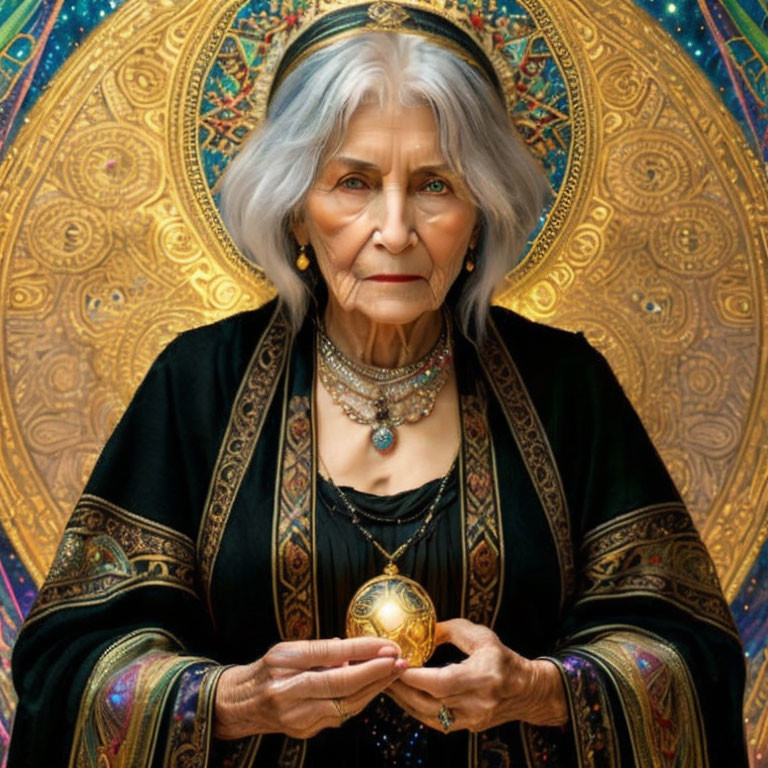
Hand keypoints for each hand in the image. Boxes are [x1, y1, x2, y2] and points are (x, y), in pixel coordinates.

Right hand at [214, 637, 407, 738]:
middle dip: (374, 672)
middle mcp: (288, 691)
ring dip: (373, 688)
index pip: (329, 654)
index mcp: (284, 662)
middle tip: (398, 660)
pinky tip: (373, 688)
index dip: (361, 650)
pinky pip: (339, 716)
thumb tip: (355, 651)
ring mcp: (295, 716)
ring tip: (394, 672)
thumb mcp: (288, 649)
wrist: (239, 704)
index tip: (387, 644)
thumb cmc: (268, 669)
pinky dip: (358, 701)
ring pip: (344, 704)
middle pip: (340, 684)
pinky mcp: (303, 732)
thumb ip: (321, 650)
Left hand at [386, 619, 567, 732]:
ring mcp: (472, 719)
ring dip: (404, 701)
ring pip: (429, 716)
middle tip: (380, 673)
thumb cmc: (503, 658)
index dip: (415, 676)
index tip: (394, 663)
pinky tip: (403, 697)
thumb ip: (452, 630)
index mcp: (484, 677)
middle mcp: (478, 702)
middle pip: (431, 702)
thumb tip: (424, 629)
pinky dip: (416, 710)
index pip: (442, 682)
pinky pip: (435, 722)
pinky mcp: (468, 727)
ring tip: (385, 683)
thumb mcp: (481, 636)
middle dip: (401, 688)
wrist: (527, 691)